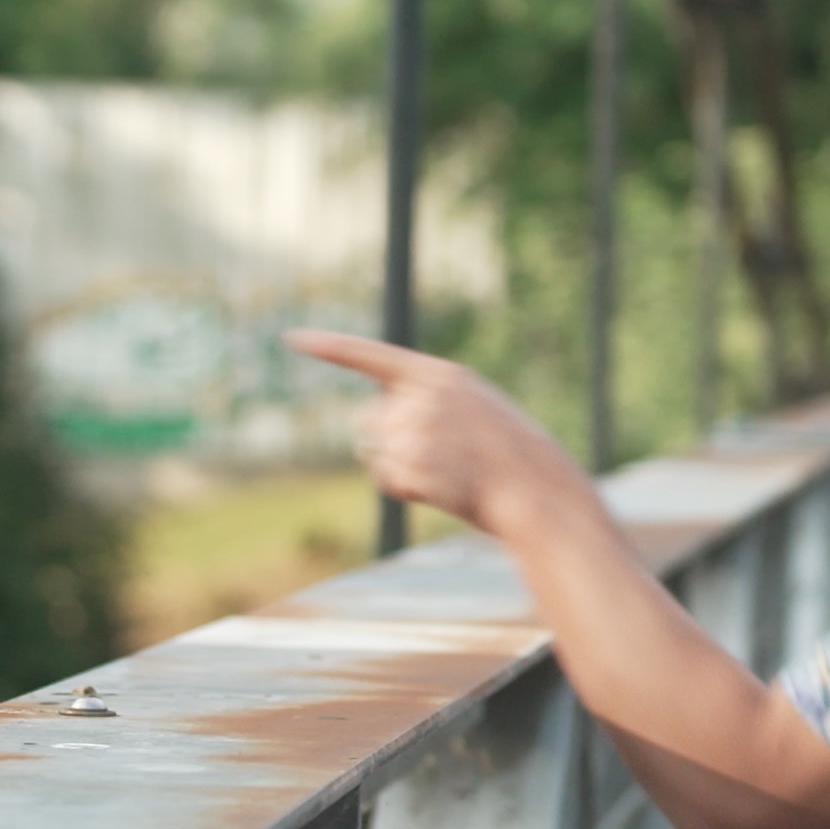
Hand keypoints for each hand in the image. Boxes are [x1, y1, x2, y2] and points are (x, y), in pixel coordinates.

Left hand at [286, 330, 593, 537]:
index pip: (370, 355)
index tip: (291, 339)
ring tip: (447, 472)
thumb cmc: (510, 453)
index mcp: (439, 375)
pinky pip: (386, 480)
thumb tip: (366, 435)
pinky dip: (405, 490)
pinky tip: (442, 489)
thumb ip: (426, 403)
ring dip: (399, 468)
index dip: (328, 347)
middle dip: (390, 440)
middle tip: (440, 456)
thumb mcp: (475, 407)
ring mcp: (415, 431)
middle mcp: (421, 397)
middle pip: (369, 418)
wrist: (538, 489)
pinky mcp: (411, 465)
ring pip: (374, 451)